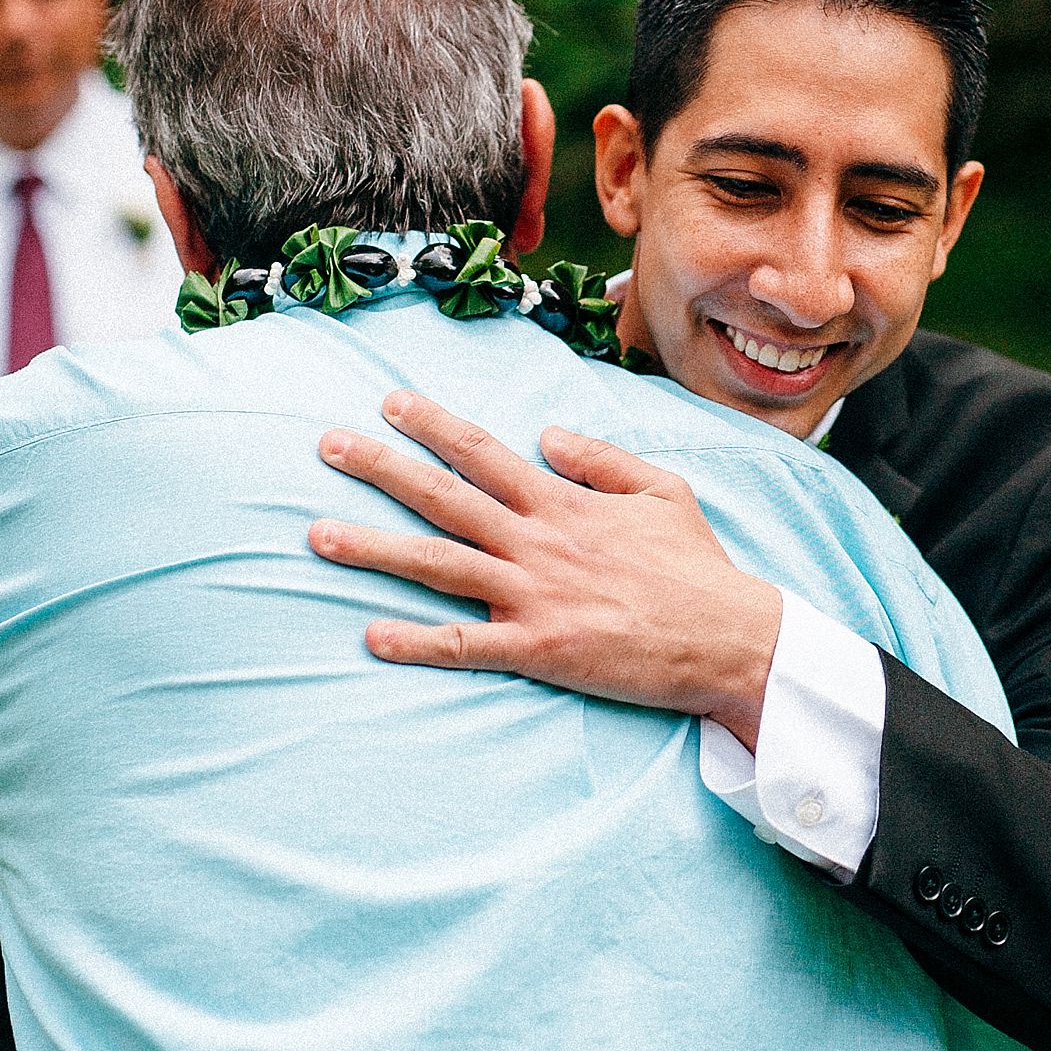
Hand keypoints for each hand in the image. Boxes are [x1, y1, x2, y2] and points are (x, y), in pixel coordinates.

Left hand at [309, 390, 783, 745]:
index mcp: (563, 502)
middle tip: (327, 445)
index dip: (431, 424)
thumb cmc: (699, 569)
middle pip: (444, 497)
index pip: (483, 451)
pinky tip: (370, 635)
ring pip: (439, 565)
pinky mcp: (540, 649)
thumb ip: (601, 458)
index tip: (387, 402)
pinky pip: (466, 645)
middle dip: (381, 468)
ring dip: (375, 549)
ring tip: (317, 535)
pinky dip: (417, 641)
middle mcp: (538, 542)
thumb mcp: (662, 490)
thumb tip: (545, 434)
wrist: (732, 640)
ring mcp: (534, 596)